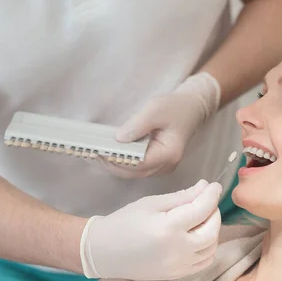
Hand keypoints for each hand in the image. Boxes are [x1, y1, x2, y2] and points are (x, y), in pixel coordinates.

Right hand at [79, 179, 222, 279]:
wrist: (104, 251)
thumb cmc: (124, 222)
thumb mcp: (151, 203)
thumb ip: (182, 196)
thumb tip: (205, 187)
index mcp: (168, 229)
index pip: (202, 209)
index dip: (211, 195)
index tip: (215, 186)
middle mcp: (177, 251)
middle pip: (212, 231)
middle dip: (214, 213)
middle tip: (207, 201)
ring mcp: (178, 266)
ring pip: (211, 248)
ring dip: (213, 230)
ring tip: (202, 217)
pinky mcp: (176, 275)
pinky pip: (203, 262)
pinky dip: (207, 247)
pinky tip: (198, 235)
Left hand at [103, 72, 220, 178]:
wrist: (191, 109)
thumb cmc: (175, 107)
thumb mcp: (156, 109)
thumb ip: (138, 125)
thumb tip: (119, 139)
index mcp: (169, 154)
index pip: (138, 163)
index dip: (117, 159)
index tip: (98, 151)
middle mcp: (166, 166)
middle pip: (133, 172)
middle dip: (111, 164)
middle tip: (90, 153)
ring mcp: (161, 167)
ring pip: (132, 173)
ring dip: (113, 165)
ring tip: (93, 154)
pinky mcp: (155, 164)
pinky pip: (134, 168)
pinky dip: (119, 162)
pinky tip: (105, 154)